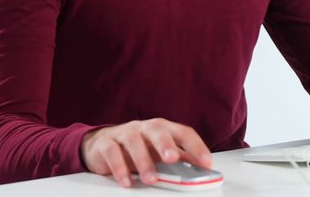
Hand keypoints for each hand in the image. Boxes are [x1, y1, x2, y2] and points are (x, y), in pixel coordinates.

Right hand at [80, 118, 212, 187]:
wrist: (102, 144)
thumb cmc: (138, 147)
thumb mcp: (160, 152)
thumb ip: (180, 158)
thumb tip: (202, 169)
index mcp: (162, 128)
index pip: (183, 132)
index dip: (196, 146)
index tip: (206, 162)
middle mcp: (144, 128)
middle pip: (157, 130)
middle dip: (166, 144)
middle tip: (173, 159)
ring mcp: (124, 133)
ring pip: (133, 141)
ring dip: (143, 161)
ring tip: (150, 179)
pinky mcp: (105, 143)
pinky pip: (112, 152)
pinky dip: (119, 167)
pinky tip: (126, 181)